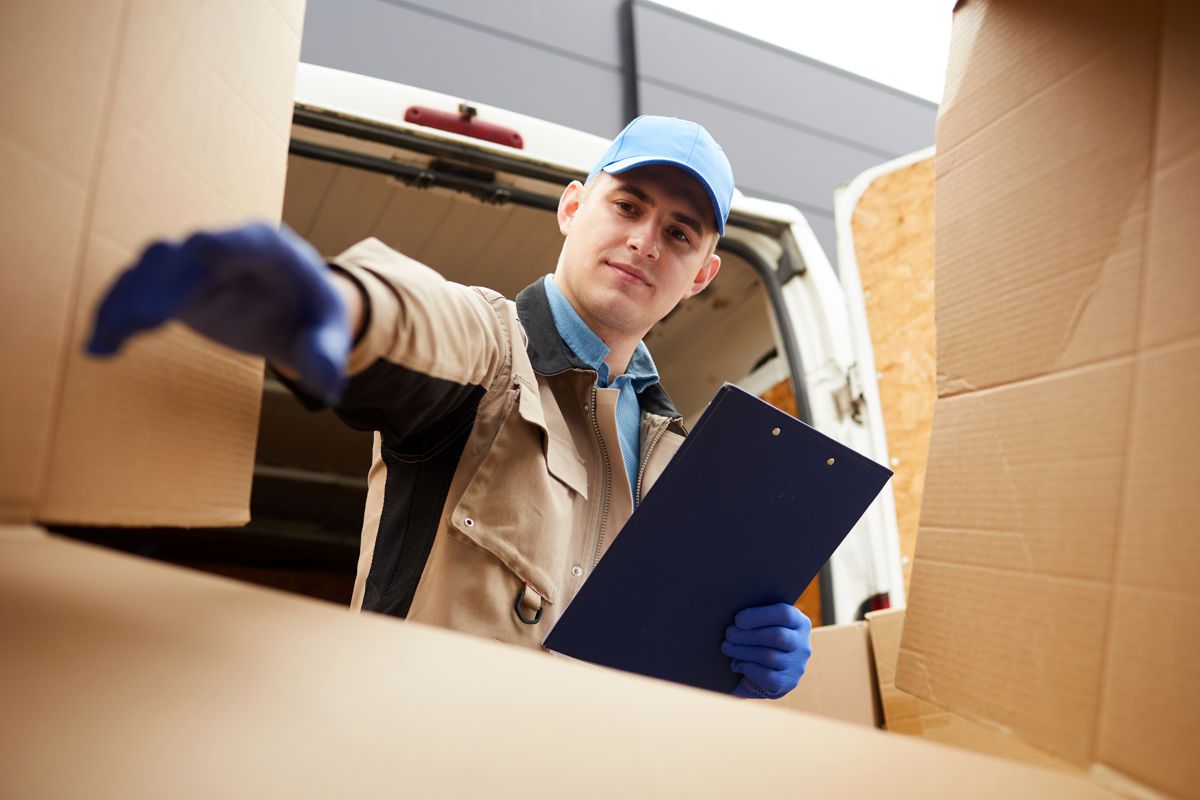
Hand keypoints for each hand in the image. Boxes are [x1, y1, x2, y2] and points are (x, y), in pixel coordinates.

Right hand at [87, 222, 348, 403]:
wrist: (291, 309)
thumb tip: (328, 383)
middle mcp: (223, 248)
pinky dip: (115, 314)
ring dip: (127, 301)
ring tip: (107, 340)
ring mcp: (191, 264)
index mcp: (270, 249)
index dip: (225, 243)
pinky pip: (135, 291)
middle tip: (142, 321)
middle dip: (164, 284)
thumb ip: (327, 353)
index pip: (247, 240)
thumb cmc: (314, 317)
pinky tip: (98, 346)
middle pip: (187, 257)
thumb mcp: (330, 334)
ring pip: (151, 269)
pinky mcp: (169, 285)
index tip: (201, 246)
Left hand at [723, 603, 811, 698]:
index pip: (784, 614)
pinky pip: (767, 676)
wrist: (764, 669)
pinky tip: (737, 664)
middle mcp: (802, 644)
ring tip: (727, 647)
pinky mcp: (787, 683)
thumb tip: (736, 619)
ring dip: (743, 651)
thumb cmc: (759, 636)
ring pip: (769, 657)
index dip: (759, 616)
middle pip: (777, 636)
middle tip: (729, 634)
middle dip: (748, 635)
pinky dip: (749, 669)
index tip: (738, 620)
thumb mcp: (763, 622)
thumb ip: (756, 616)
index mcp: (799, 622)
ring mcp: (797, 665)